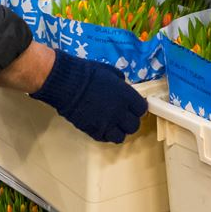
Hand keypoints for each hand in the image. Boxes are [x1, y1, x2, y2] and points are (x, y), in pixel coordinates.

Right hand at [32, 50, 147, 143]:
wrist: (68, 84)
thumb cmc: (88, 74)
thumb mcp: (110, 72)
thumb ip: (121, 83)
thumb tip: (124, 88)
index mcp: (126, 96)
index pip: (142, 109)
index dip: (137, 109)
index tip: (132, 107)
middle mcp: (120, 112)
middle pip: (134, 126)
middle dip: (129, 121)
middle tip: (123, 117)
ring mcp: (107, 123)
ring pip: (122, 136)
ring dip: (119, 131)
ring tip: (112, 124)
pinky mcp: (95, 131)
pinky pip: (106, 139)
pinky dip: (106, 134)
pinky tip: (102, 126)